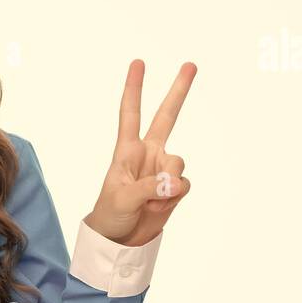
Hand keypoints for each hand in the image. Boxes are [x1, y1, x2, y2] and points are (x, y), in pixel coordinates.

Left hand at [85, 59, 195, 246]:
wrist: (120, 239)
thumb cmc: (110, 213)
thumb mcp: (122, 199)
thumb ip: (149, 187)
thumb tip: (175, 182)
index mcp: (127, 150)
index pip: (130, 113)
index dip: (134, 88)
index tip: (138, 63)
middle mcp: (148, 153)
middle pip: (167, 116)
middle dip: (178, 91)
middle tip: (191, 65)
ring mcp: (162, 169)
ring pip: (178, 164)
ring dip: (168, 185)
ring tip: (149, 201)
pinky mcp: (174, 187)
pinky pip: (184, 186)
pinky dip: (173, 198)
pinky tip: (158, 206)